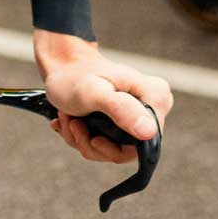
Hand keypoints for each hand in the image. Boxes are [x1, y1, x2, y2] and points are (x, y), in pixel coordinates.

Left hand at [34, 30, 172, 163]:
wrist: (61, 68)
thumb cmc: (76, 76)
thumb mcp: (95, 92)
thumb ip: (121, 109)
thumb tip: (149, 132)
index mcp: (156, 97)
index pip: (145, 144)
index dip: (112, 147)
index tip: (85, 130)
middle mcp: (151, 109)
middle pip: (126, 151)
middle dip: (92, 143)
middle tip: (72, 122)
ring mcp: (137, 118)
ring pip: (111, 151)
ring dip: (82, 139)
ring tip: (68, 118)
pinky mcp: (123, 125)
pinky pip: (104, 147)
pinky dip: (82, 138)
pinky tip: (71, 121)